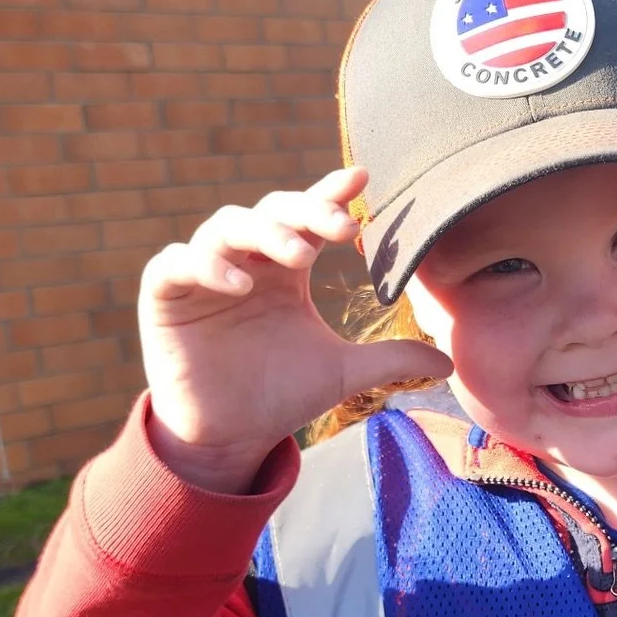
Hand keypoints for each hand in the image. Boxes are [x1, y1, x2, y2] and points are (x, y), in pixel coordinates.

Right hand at [138, 169, 450, 491]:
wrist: (229, 435)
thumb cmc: (280, 393)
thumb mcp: (342, 372)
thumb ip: (390, 358)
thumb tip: (451, 363)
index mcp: (284, 265)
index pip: (308, 216)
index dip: (330, 194)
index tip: (363, 181)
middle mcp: (246, 258)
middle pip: (271, 210)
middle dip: (305, 211)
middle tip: (339, 226)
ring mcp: (203, 271)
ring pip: (226, 226)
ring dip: (263, 234)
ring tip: (299, 257)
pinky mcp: (166, 292)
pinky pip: (177, 262)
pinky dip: (206, 264)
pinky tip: (241, 284)